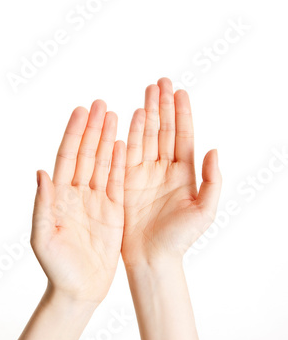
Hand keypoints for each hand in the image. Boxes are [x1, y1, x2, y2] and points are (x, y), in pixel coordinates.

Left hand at [30, 101, 125, 304]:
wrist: (79, 289)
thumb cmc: (57, 268)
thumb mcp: (44, 238)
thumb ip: (43, 205)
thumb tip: (40, 173)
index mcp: (59, 197)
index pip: (67, 157)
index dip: (74, 134)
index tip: (82, 111)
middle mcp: (77, 193)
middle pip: (86, 154)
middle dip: (93, 128)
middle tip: (101, 104)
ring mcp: (96, 200)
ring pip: (103, 163)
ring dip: (108, 139)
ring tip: (115, 115)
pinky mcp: (113, 210)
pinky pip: (117, 181)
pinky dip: (120, 162)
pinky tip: (126, 144)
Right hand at [122, 78, 221, 268]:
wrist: (152, 257)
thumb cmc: (180, 238)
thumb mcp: (204, 211)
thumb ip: (212, 181)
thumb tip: (214, 150)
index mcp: (184, 173)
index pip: (182, 136)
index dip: (182, 114)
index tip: (180, 92)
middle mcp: (164, 168)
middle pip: (163, 130)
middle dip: (162, 105)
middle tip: (161, 82)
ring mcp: (143, 172)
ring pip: (145, 136)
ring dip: (146, 114)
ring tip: (147, 92)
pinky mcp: (125, 180)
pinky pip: (127, 153)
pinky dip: (128, 134)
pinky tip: (128, 117)